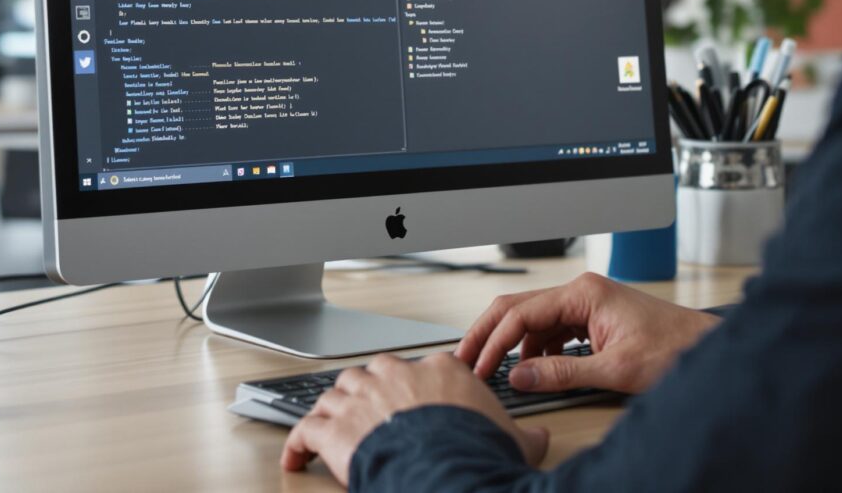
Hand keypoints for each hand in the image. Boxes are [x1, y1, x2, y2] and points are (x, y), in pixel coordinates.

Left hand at [280, 352, 549, 484]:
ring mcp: (362, 399)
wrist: (450, 474)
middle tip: (366, 412)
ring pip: (334, 393)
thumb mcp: (514, 440)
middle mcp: (395, 376)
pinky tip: (296, 459)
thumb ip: (525, 435)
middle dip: (366, 391)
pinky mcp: (335, 428)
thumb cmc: (479, 452)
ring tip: (329, 428)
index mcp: (439, 371)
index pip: (419, 368)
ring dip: (330, 411)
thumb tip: (544, 438)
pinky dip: (297, 444)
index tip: (408, 402)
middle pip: (371, 372)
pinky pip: (305, 429)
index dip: (411, 388)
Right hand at [455, 272, 720, 395]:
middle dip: (491, 334)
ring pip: (534, 319)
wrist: (708, 349)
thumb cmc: (674, 349)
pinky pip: (553, 328)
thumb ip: (561, 372)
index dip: (493, 342)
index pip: (521, 313)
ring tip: (498, 369)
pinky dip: (538, 348)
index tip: (479, 366)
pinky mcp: (594, 316)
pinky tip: (536, 367)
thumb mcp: (614, 369)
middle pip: (519, 308)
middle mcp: (582, 291)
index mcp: (584, 293)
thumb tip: (520, 376)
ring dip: (514, 344)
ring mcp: (588, 302)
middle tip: (467, 359)